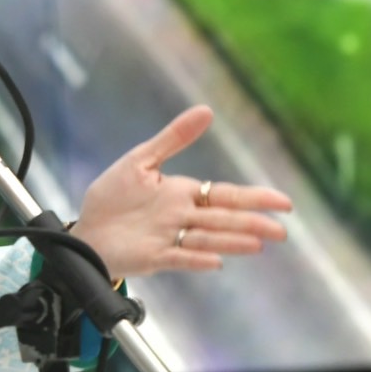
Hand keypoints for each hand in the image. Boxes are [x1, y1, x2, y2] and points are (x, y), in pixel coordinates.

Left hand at [70, 105, 292, 279]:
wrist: (87, 230)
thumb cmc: (114, 197)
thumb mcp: (141, 160)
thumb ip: (173, 138)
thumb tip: (207, 110)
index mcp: (182, 194)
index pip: (225, 195)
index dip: (254, 198)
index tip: (284, 202)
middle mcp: (181, 217)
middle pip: (223, 218)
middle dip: (252, 222)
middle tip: (282, 230)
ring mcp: (169, 238)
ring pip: (207, 238)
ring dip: (232, 240)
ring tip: (258, 244)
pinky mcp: (153, 256)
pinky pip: (179, 258)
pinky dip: (197, 259)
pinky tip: (216, 262)